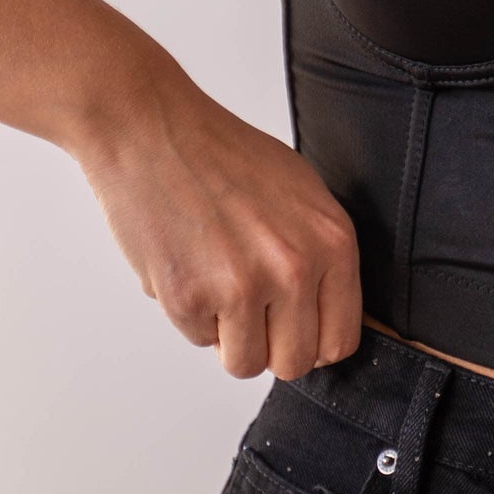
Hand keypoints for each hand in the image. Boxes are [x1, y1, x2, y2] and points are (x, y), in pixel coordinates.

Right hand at [72, 66, 361, 380]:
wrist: (153, 130)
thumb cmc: (222, 154)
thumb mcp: (302, 193)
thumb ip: (321, 256)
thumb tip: (326, 314)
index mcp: (332, 243)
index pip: (341, 340)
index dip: (313, 340)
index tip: (292, 328)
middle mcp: (294, 269)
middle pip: (295, 363)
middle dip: (269, 345)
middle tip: (248, 309)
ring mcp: (240, 286)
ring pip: (245, 363)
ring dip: (228, 336)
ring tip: (215, 284)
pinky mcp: (189, 298)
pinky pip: (199, 339)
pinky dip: (190, 313)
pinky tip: (187, 264)